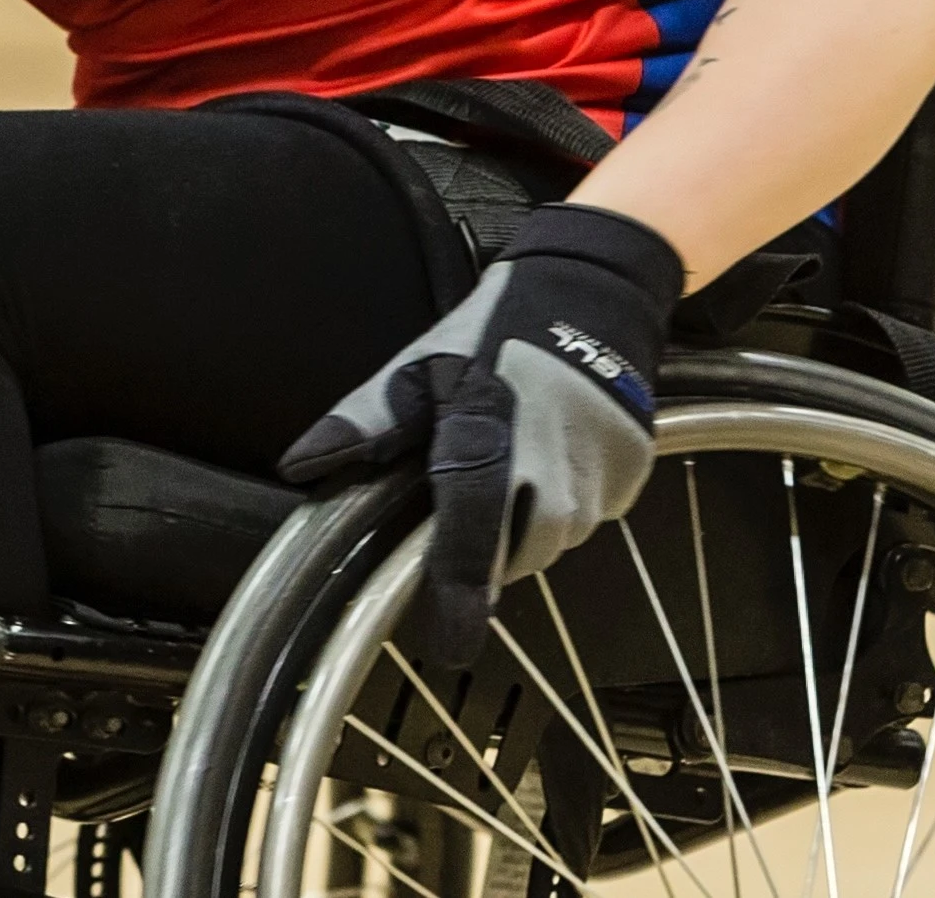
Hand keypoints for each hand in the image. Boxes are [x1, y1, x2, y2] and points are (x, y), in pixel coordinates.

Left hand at [280, 204, 680, 666]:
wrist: (593, 289)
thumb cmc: (498, 327)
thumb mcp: (421, 363)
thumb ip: (366, 421)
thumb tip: (301, 465)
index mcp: (487, 430)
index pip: (471, 530)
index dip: (457, 592)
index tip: (448, 643)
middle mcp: (551, 461)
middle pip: (516, 552)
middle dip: (490, 544)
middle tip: (476, 493)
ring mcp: (600, 470)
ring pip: (555, 539)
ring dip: (529, 523)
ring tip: (517, 463)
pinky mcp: (633, 472)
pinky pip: (591, 517)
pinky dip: (567, 503)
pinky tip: (555, 456)